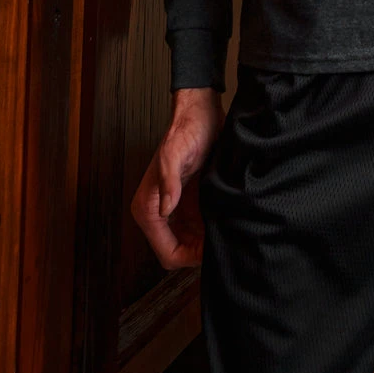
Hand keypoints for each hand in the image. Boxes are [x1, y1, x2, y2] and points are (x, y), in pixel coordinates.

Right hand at [131, 87, 222, 268]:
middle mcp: (157, 212)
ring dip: (205, 242)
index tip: (210, 251)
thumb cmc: (186, 131)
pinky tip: (224, 220)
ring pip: (189, 244)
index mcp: (148, 208)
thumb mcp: (176, 155)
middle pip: (178, 252)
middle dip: (199, 252)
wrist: (200, 114)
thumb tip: (165, 208)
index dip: (189, 258)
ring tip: (225, 228)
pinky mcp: (186, 204)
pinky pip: (197, 230)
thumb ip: (169, 181)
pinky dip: (209, 230)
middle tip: (222, 240)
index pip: (167, 254)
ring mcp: (173, 209)